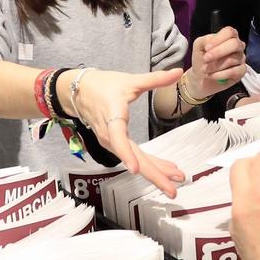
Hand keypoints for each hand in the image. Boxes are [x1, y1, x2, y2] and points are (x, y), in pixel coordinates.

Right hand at [65, 67, 188, 194]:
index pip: (118, 139)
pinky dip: (151, 164)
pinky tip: (167, 169)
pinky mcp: (116, 144)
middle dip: (154, 174)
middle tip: (173, 188)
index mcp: (112, 118)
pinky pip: (135, 157)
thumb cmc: (103, 85)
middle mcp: (111, 136)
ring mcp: (113, 143)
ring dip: (156, 171)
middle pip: (133, 158)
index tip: (135, 169)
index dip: (126, 154)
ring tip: (177, 178)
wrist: (80, 91)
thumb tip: (179, 71)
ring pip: (136, 160)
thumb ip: (155, 79)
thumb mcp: (130, 80)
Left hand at [186, 26, 245, 98]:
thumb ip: (205, 40)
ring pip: (232, 60)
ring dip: (215, 66)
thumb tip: (212, 43)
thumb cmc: (201, 59)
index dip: (218, 39)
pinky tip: (212, 76)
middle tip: (206, 59)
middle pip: (235, 44)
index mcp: (228, 37)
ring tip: (205, 70)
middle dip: (218, 52)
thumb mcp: (199, 46)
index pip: (229, 32)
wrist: (201, 78)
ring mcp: (241, 58)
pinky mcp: (241, 71)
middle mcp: (238, 46)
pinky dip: (220, 75)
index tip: (206, 48)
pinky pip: (234, 72)